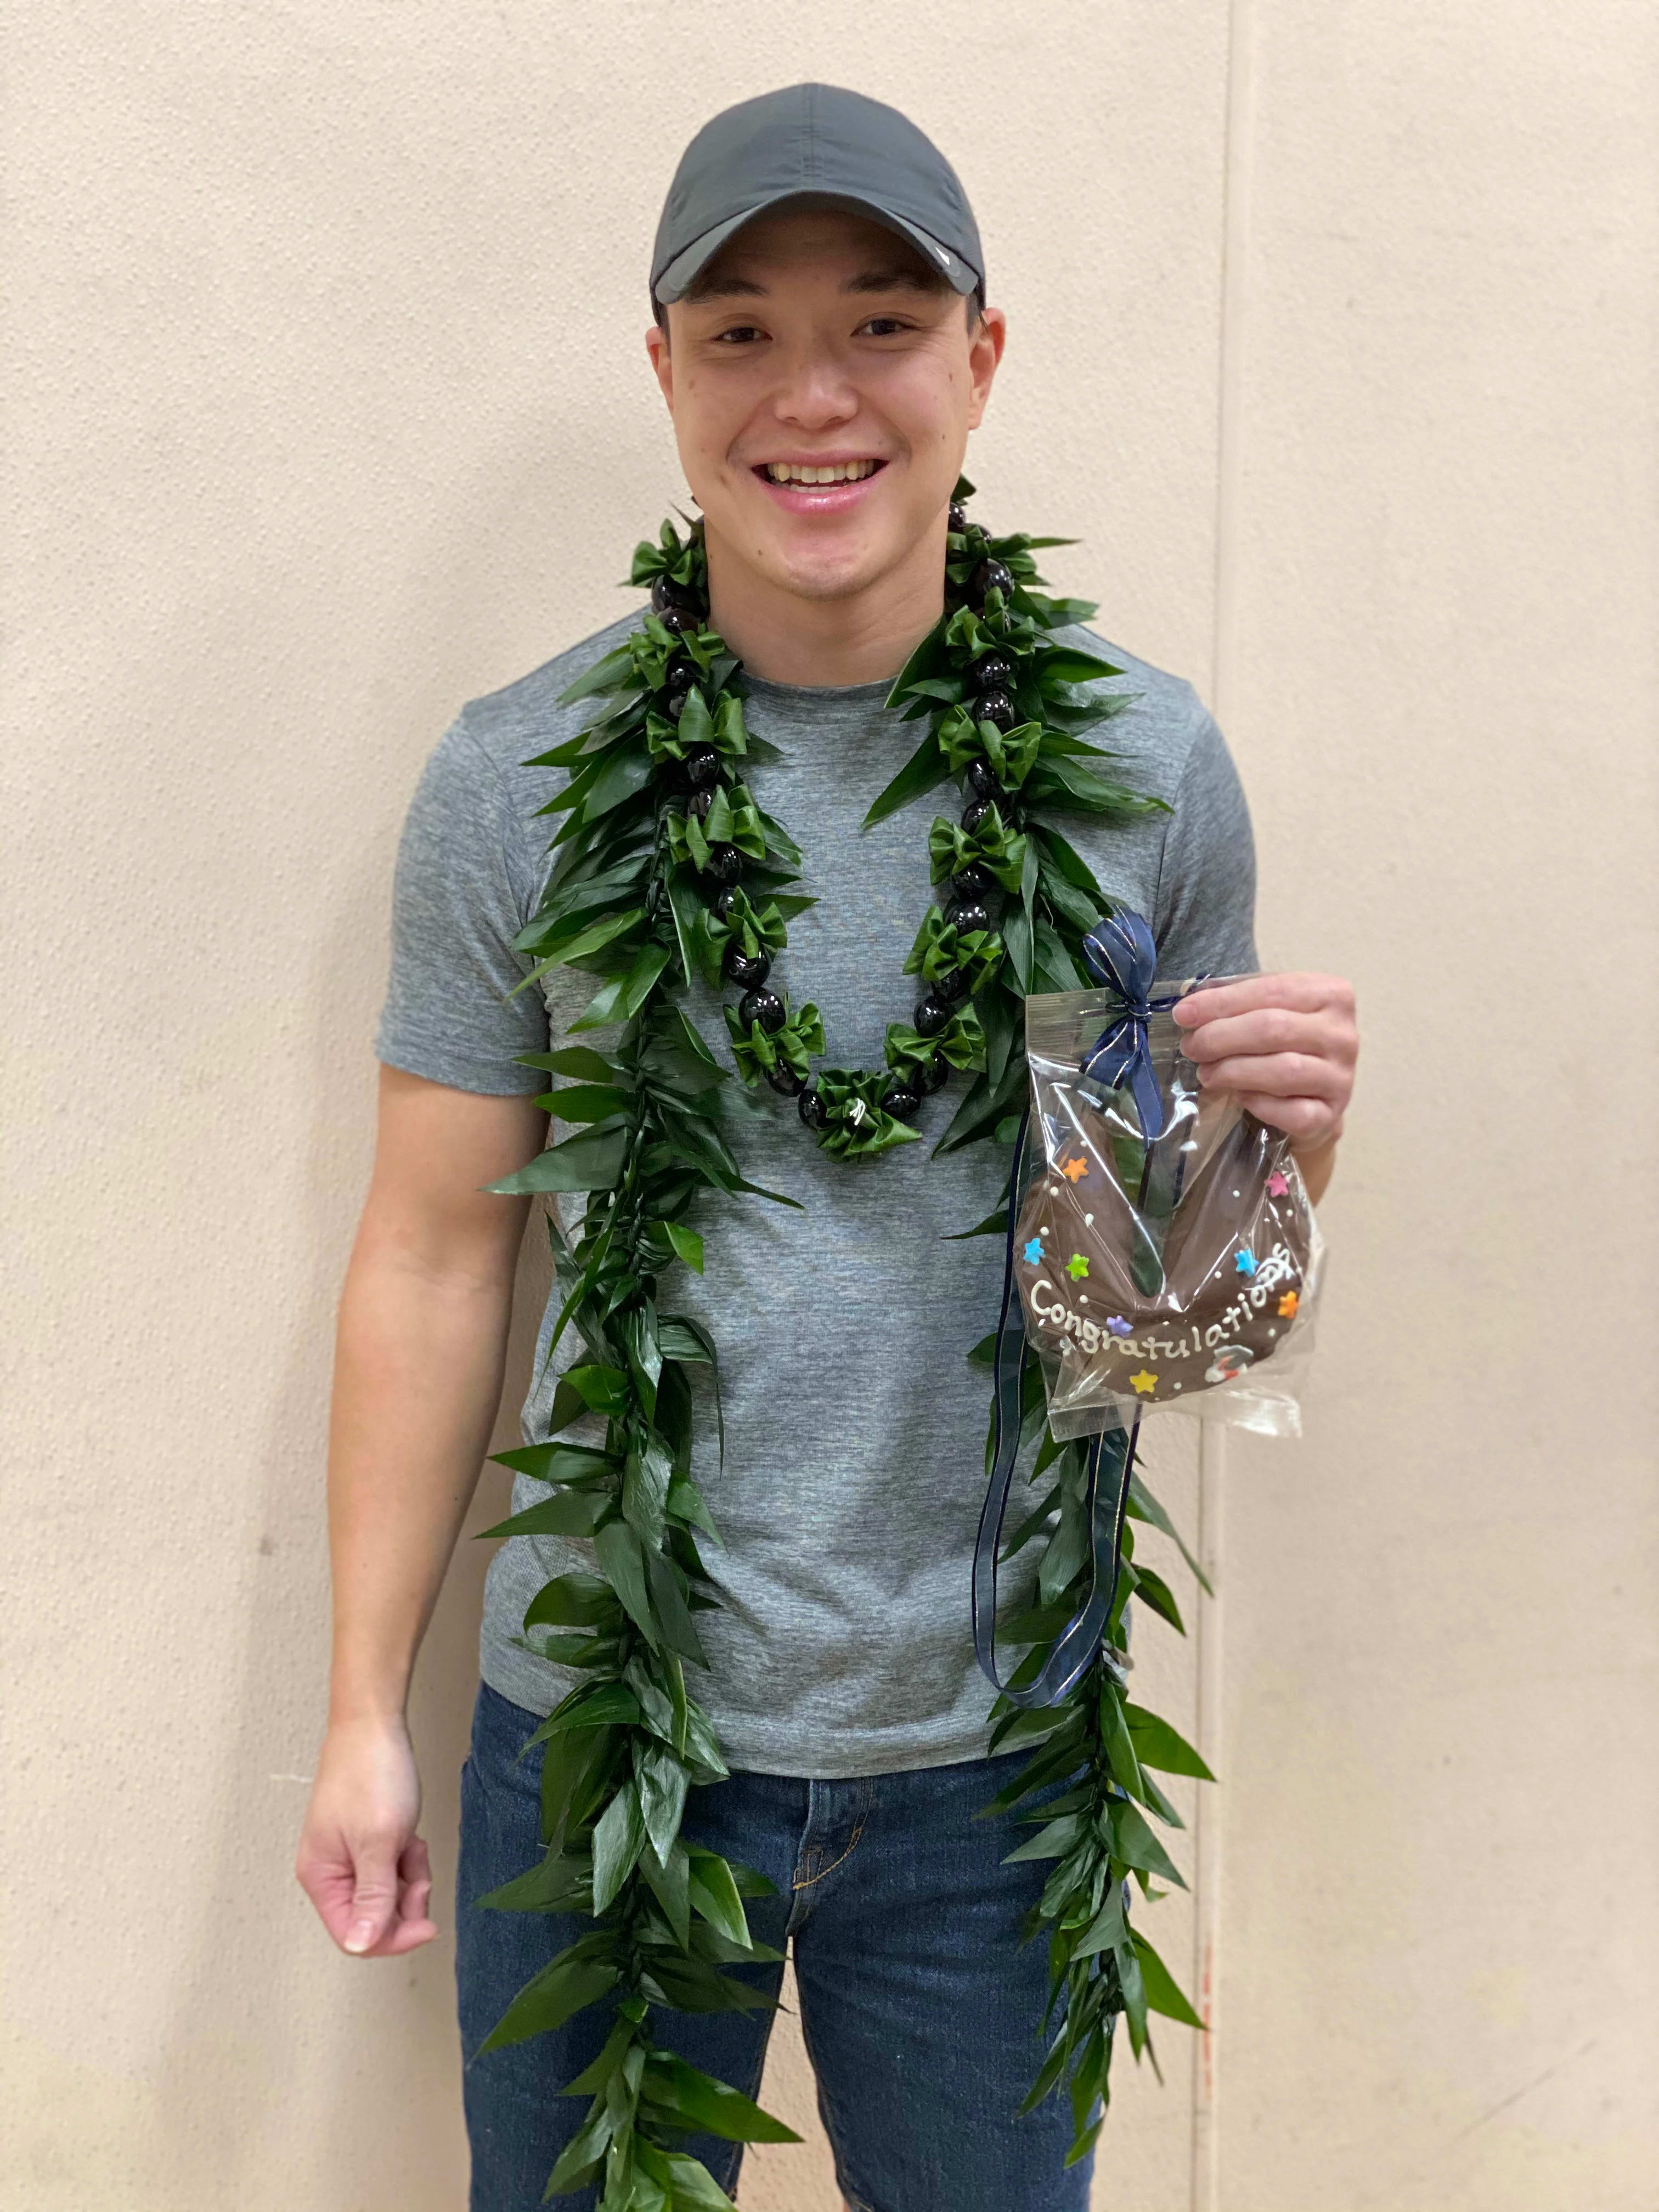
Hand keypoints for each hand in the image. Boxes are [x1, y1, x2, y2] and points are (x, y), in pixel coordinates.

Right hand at [295, 1714, 436, 1956]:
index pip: (353, 1936)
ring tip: (412, 1843)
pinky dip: (408, 1857)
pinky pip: (393, 1869)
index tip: (427, 1925)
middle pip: (373, 1919)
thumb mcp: (378, 1842)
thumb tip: (360, 1946)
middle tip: (421, 1875)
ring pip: (388, 1895)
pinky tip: (411, 1835)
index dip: (392, 1938)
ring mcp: (349, 1856)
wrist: (373, 1723)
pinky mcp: (367, 1841)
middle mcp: (331, 1872)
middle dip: (405, 1903)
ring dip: (409, 1877)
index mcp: (321, 1878)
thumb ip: (372, 1897)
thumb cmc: (370, 1775)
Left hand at [1171, 972, 1357, 1157]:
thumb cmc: (1283, 1046)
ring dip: (1232, 1071)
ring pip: (1282, 1070)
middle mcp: (1343, 1034)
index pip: (1272, 991)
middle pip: (1273, 1028)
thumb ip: (1235, 1003)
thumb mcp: (1266, 1011)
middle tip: (1191, 1047)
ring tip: (1206, 1073)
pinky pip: (1290, 1111)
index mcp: (1331, 994)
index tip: (1183, 1014)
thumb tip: (1188, 1008)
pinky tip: (1239, 1097)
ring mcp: (1341, 1077)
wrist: (1313, 1098)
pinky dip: (1257, 1103)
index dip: (1222, 1003)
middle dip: (1220, 1037)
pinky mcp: (1330, 1115)